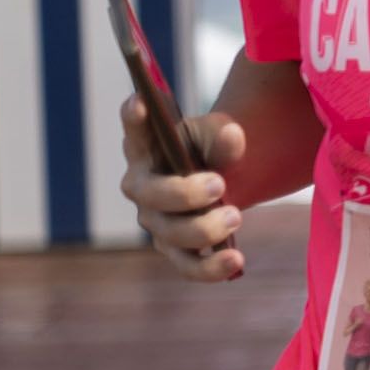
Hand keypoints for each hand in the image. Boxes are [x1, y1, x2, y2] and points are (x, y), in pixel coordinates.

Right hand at [123, 103, 250, 282]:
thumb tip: (232, 135)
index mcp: (147, 150)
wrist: (223, 181)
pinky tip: (235, 261)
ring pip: (170, 234)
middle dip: (182, 192)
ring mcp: (156, 221)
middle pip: (151, 195)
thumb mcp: (220, 137)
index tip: (140, 101)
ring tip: (235, 216)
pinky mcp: (176, 250)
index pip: (136, 132)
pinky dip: (210, 268)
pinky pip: (188, 266)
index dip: (133, 118)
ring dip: (203, 229)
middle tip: (218, 184)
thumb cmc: (212, 152)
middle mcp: (142, 187)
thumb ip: (225, 139)